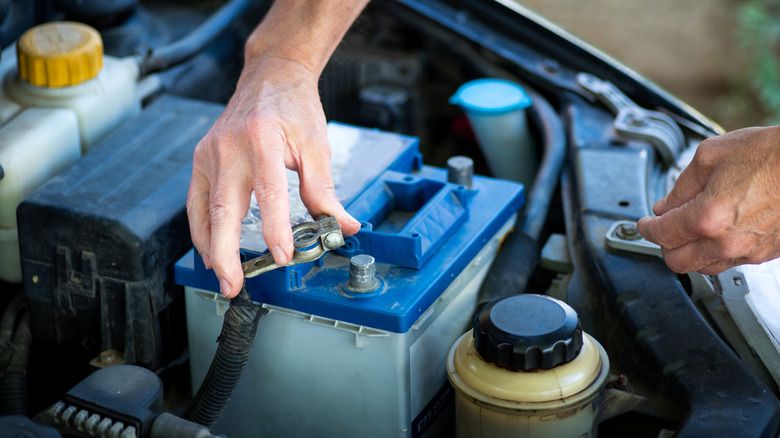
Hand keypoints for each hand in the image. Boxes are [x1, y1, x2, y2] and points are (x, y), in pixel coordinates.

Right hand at [186, 56, 360, 297]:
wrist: (270, 76)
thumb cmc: (293, 107)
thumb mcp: (316, 145)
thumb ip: (325, 190)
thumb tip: (343, 225)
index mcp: (262, 140)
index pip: (268, 193)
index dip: (274, 229)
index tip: (282, 256)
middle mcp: (228, 147)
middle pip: (223, 209)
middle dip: (226, 253)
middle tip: (234, 284)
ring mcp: (209, 154)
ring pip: (204, 210)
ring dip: (210, 248)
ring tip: (223, 277)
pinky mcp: (201, 159)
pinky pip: (197, 202)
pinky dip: (202, 230)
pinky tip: (211, 251)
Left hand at [637, 126, 779, 273]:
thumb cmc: (772, 154)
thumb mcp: (711, 155)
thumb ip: (681, 185)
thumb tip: (665, 204)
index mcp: (707, 217)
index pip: (661, 234)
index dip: (646, 228)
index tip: (644, 224)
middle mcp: (726, 241)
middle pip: (678, 262)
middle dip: (665, 245)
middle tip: (664, 229)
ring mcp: (749, 252)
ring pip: (704, 268)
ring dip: (690, 253)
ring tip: (689, 232)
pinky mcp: (767, 254)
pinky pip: (731, 263)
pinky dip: (716, 252)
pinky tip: (717, 234)